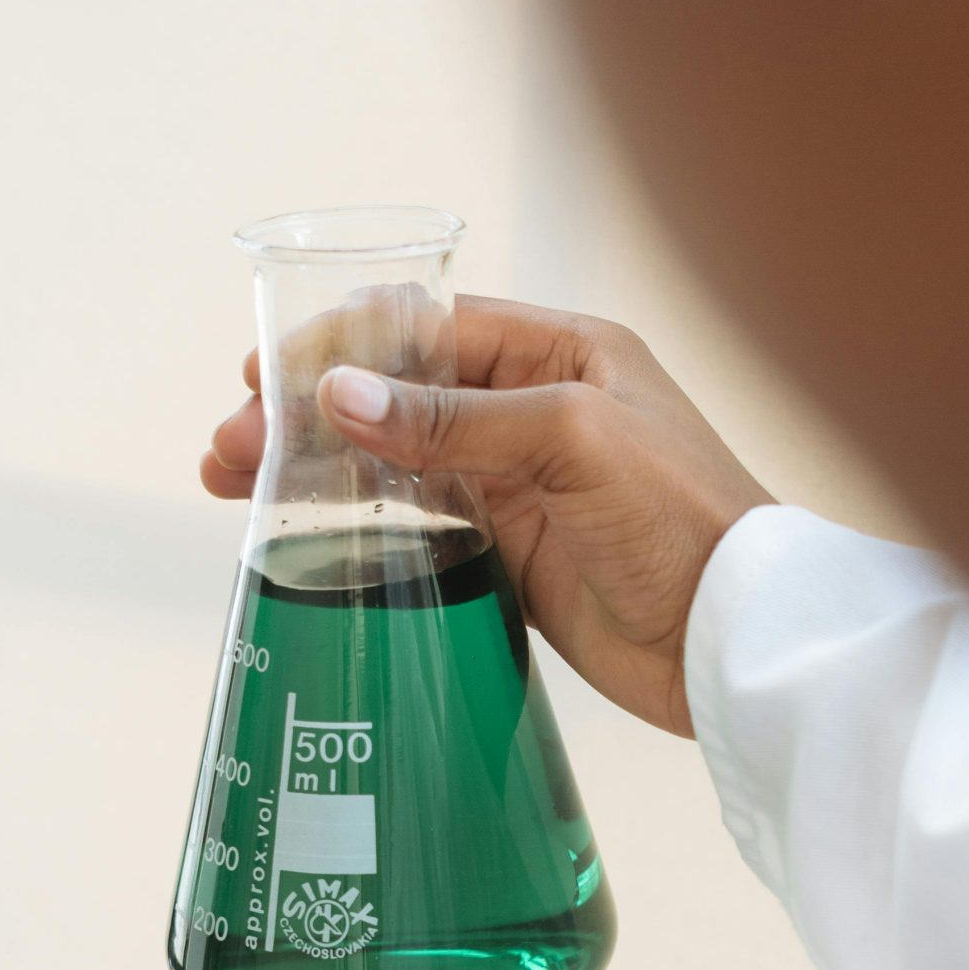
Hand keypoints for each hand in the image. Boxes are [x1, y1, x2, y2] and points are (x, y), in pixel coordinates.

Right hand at [203, 297, 771, 733]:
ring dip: (319, 464)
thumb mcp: (570, 443)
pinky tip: (301, 526)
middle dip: (309, 409)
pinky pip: (417, 521)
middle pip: (398, 391)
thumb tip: (340, 393)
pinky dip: (356, 518)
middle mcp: (538, 408)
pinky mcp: (513, 553)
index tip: (264, 375)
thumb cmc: (687, 521)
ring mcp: (522, 483)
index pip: (427, 328)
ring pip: (396, 457)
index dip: (340, 346)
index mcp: (564, 353)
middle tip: (230, 446)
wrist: (737, 641)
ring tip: (233, 482)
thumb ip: (454, 419)